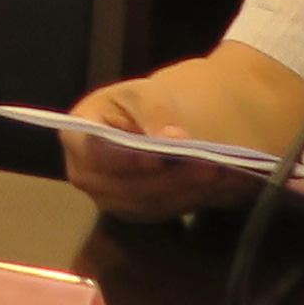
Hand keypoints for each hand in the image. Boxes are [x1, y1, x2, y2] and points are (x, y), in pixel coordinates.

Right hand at [52, 78, 258, 223]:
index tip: (158, 158)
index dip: (125, 160)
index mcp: (77, 137)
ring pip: (151, 202)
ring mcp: (111, 198)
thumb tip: (173, 139)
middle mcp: (87, 176)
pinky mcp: (137, 211)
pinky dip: (197, 197)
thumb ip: (155, 112)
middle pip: (128, 186)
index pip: (95, 154)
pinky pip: (166, 210)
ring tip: (226, 174)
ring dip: (189, 190)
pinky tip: (225, 185)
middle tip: (210, 167)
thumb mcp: (143, 93)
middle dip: (171, 178)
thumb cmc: (136, 103)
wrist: (146, 124)